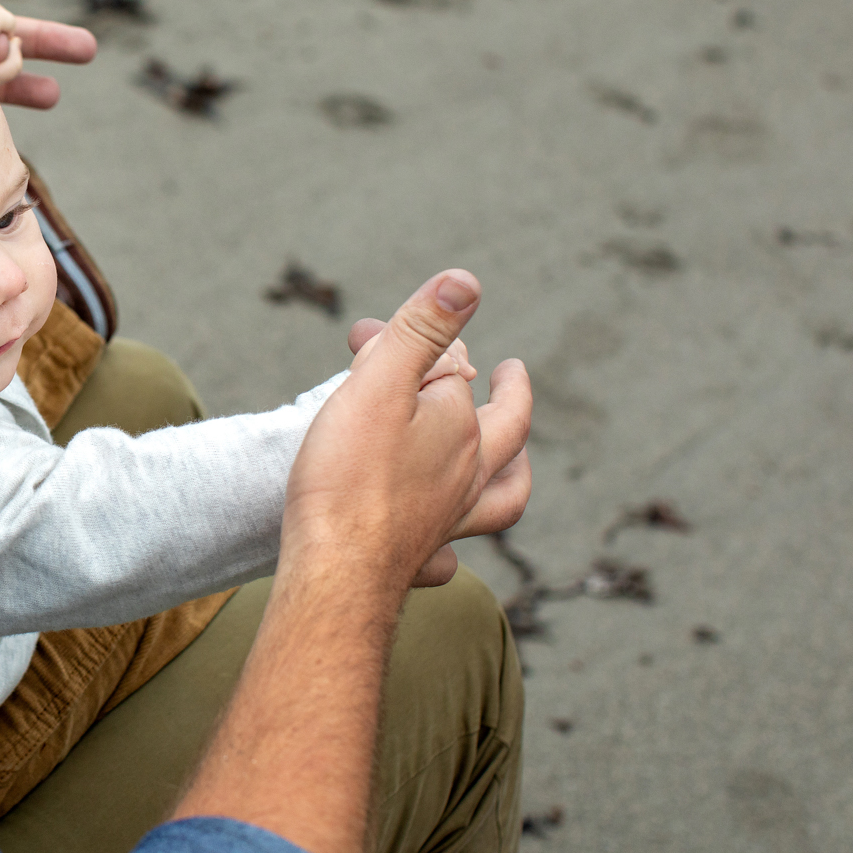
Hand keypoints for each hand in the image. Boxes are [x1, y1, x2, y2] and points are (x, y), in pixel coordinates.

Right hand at [346, 311, 508, 586]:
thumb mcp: (379, 384)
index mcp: (461, 429)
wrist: (336, 571)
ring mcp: (449, 519)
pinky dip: (458, 546)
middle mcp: (467, 474)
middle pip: (501, 428)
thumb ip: (421, 331)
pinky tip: (451, 551)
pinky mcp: (420, 558)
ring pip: (501, 495)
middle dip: (508, 395)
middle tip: (512, 373)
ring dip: (514, 470)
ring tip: (516, 458)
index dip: (418, 343)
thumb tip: (467, 281)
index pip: (453, 371)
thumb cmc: (349, 476)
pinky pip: (453, 554)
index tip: (370, 334)